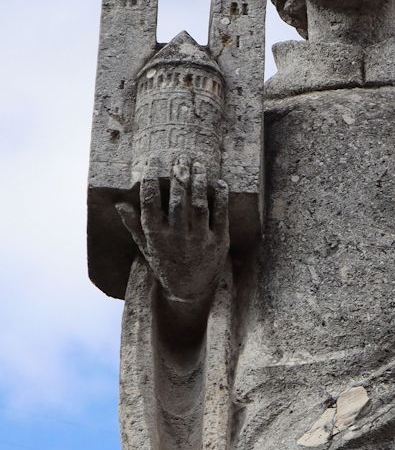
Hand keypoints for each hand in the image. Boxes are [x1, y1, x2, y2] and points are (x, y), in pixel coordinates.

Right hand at [117, 156, 228, 309]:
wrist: (189, 291)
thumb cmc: (165, 265)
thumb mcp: (146, 248)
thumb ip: (134, 226)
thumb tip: (119, 204)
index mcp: (156, 236)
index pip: (150, 203)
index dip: (151, 180)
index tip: (153, 161)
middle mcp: (177, 238)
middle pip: (178, 201)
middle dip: (179, 177)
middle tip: (180, 158)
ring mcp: (199, 240)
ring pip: (200, 205)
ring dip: (199, 182)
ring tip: (198, 164)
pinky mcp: (218, 242)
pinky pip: (221, 215)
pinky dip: (221, 197)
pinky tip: (219, 182)